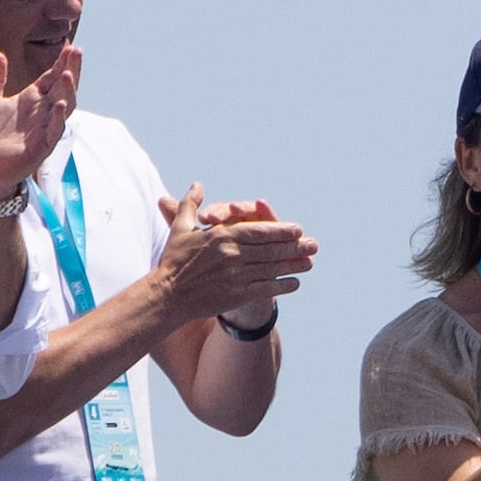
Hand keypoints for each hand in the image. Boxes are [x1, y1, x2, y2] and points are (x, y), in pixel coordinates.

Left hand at [0, 44, 83, 201]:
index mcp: (30, 100)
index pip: (51, 77)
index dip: (60, 62)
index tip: (67, 44)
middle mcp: (42, 112)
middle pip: (63, 88)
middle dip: (71, 70)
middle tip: (75, 51)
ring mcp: (44, 129)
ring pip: (65, 107)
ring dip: (68, 91)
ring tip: (67, 74)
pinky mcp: (41, 147)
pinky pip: (54, 131)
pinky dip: (59, 118)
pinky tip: (60, 105)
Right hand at [153, 189, 315, 328]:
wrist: (166, 296)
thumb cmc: (173, 261)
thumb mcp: (181, 229)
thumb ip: (190, 204)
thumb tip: (197, 184)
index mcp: (222, 236)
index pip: (259, 231)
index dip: (282, 230)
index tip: (298, 229)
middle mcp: (232, 254)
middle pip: (271, 249)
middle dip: (296, 247)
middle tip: (314, 245)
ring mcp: (236, 276)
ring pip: (273, 268)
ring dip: (294, 265)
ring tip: (310, 263)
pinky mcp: (237, 295)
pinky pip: (267, 288)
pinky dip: (283, 285)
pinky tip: (295, 283)